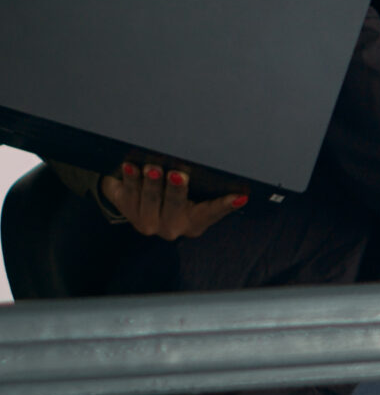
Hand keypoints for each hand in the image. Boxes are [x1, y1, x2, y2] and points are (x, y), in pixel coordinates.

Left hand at [99, 156, 246, 239]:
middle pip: (173, 207)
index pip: (211, 213)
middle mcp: (169, 226)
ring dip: (147, 184)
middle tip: (177, 174)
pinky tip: (128, 169)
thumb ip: (215, 194)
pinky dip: (126, 181)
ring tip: (149, 168)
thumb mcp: (200, 199)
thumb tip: (241, 184)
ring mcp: (145, 220)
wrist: (147, 207)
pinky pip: (124, 196)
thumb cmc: (181, 198)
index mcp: (193, 223)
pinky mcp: (125, 209)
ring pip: (146, 202)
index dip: (224, 205)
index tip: (238, 197)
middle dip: (175, 191)